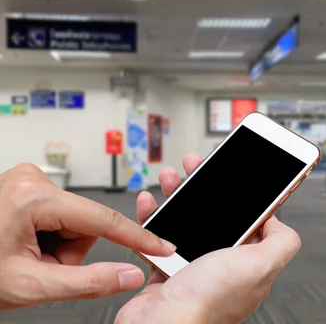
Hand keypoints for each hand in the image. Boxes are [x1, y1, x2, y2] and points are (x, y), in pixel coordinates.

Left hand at [0, 163, 175, 310]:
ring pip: (72, 220)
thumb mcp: (31, 285)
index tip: (162, 246)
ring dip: (58, 245)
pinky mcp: (25, 185)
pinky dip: (50, 235)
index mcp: (32, 198)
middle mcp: (30, 179)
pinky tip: (24, 243)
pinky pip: (59, 213)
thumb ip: (87, 283)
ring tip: (27, 256)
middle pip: (84, 222)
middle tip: (40, 267)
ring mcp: (26, 180)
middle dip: (69, 251)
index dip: (137, 238)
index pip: (102, 220)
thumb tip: (128, 275)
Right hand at [116, 153, 301, 323]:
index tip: (234, 177)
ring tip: (170, 178)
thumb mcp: (260, 265)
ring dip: (177, 196)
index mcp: (249, 265)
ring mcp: (194, 270)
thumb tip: (282, 224)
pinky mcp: (166, 273)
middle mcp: (222, 268)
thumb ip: (282, 243)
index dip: (244, 199)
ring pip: (187, 223)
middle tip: (197, 168)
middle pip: (218, 218)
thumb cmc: (207, 301)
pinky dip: (152, 219)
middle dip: (206, 189)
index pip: (253, 225)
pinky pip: (159, 239)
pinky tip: (150, 204)